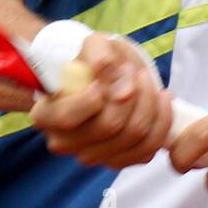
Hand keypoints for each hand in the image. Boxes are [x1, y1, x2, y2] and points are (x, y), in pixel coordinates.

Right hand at [29, 33, 173, 169]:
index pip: (68, 117)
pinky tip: (160, 99)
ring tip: (148, 80)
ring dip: (149, 104)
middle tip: (135, 72)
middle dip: (132, 94)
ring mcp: (90, 156)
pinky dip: (161, 121)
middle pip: (109, 126)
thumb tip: (122, 91)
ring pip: (133, 137)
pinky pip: (148, 149)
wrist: (105, 76)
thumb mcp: (94, 46)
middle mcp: (64, 142)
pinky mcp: (117, 161)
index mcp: (45, 115)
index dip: (92, 98)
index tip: (106, 75)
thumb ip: (102, 59)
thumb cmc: (93, 59)